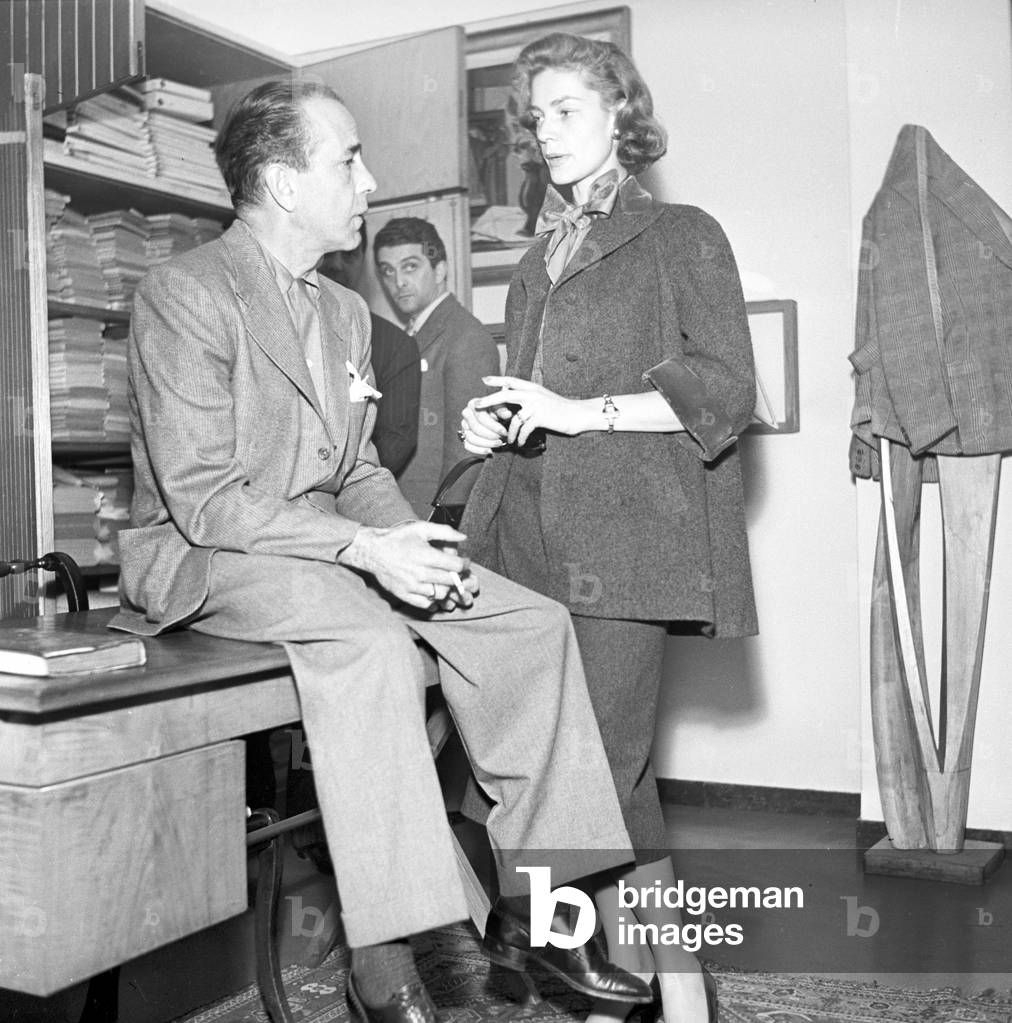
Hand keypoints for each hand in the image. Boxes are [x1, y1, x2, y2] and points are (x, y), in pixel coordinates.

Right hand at [339, 521, 478, 609]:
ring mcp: (412, 586)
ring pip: (440, 594)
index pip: (455, 566)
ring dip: (446, 588)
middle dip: (458, 576)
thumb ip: (444, 532)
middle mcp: (419, 572)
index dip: (465, 564)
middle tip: (456, 572)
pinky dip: (433, 599)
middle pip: (450, 581)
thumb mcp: (421, 528)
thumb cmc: (398, 538)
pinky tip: (432, 589)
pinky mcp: (404, 595)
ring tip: (442, 580)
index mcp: (425, 555)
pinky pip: (426, 604)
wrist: (373, 551)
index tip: (464, 562)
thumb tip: (463, 537)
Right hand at [459, 395, 510, 455]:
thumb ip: (503, 410)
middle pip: (476, 429)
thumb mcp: (502, 407)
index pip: (481, 417)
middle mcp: (466, 414)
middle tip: (502, 439)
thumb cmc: (498, 410)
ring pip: (471, 438)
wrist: (494, 416)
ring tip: (498, 444)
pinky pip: (468, 446)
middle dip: (491, 436)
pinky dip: (479, 450)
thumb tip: (507, 414)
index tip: (504, 432)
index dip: (493, 426)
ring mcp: (463, 426)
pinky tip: (490, 450)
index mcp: (473, 404)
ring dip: (487, 444)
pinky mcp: (464, 436)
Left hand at [475, 375, 592, 447]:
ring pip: (514, 419)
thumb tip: (514, 403)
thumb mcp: (544, 398)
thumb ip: (529, 398)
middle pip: (506, 395)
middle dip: (489, 400)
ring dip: (510, 432)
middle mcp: (533, 393)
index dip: (497, 379)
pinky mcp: (541, 417)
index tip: (484, 380)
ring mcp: (537, 404)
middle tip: (476, 405)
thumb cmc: (561, 409)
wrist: (578, 414)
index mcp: (533, 387)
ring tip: (509, 440)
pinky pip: (524, 429)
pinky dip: (520, 438)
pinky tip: (520, 443)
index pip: (511, 380)